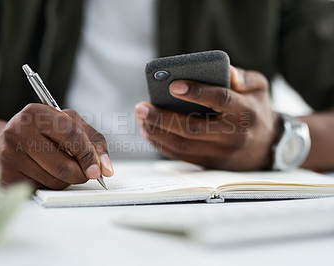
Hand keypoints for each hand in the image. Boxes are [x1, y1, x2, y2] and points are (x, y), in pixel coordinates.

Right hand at [0, 104, 113, 188]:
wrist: (3, 144)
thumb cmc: (43, 133)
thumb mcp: (70, 125)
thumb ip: (94, 142)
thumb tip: (106, 168)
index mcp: (35, 113)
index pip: (70, 134)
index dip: (88, 154)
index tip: (99, 170)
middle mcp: (18, 132)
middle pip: (64, 165)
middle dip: (80, 173)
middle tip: (84, 172)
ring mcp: (9, 156)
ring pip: (55, 181)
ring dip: (66, 180)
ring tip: (57, 166)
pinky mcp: (6, 178)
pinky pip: (42, 190)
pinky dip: (50, 186)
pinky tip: (42, 173)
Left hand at [135, 66, 280, 170]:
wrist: (268, 146)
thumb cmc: (257, 109)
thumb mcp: (259, 87)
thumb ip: (243, 77)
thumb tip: (225, 70)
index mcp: (245, 111)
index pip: (220, 100)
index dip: (197, 93)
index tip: (173, 85)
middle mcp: (233, 135)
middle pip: (192, 128)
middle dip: (163, 117)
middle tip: (142, 106)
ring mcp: (220, 153)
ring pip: (182, 145)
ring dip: (156, 132)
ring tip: (141, 117)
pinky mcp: (210, 164)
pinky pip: (180, 156)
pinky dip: (161, 144)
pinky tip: (148, 130)